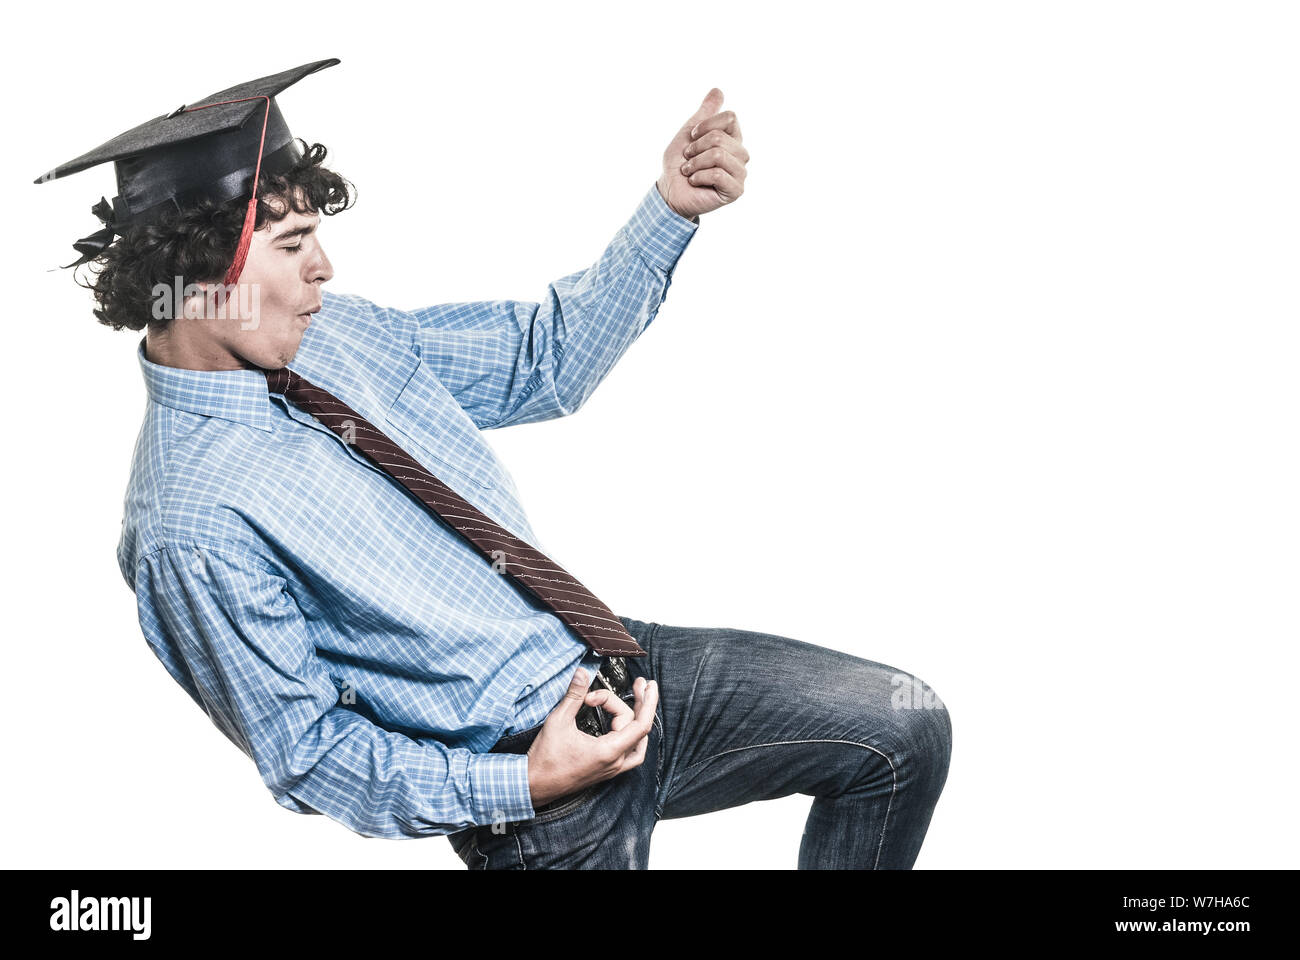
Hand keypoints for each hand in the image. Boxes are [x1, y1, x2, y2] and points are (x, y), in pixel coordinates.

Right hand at [526, 667, 657, 807]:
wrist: (534, 785)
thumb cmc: (545, 759)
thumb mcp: (558, 721)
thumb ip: (573, 695)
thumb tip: (582, 674)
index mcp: (608, 751)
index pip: (641, 725)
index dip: (648, 702)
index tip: (648, 686)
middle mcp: (614, 762)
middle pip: (637, 727)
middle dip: (639, 703)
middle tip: (639, 684)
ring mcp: (611, 768)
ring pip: (637, 742)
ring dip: (637, 719)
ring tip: (635, 700)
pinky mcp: (605, 770)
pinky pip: (629, 752)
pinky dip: (631, 735)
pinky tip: (624, 724)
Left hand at [657, 88, 748, 220]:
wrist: (670, 190)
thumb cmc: (679, 163)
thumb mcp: (689, 132)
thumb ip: (705, 113)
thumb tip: (718, 90)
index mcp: (733, 138)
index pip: (730, 118)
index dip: (705, 125)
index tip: (692, 137)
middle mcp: (740, 154)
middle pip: (720, 137)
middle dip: (695, 147)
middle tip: (687, 159)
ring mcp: (740, 173)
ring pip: (718, 155)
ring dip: (695, 163)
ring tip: (688, 171)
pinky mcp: (736, 190)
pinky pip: (717, 174)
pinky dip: (699, 176)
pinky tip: (694, 181)